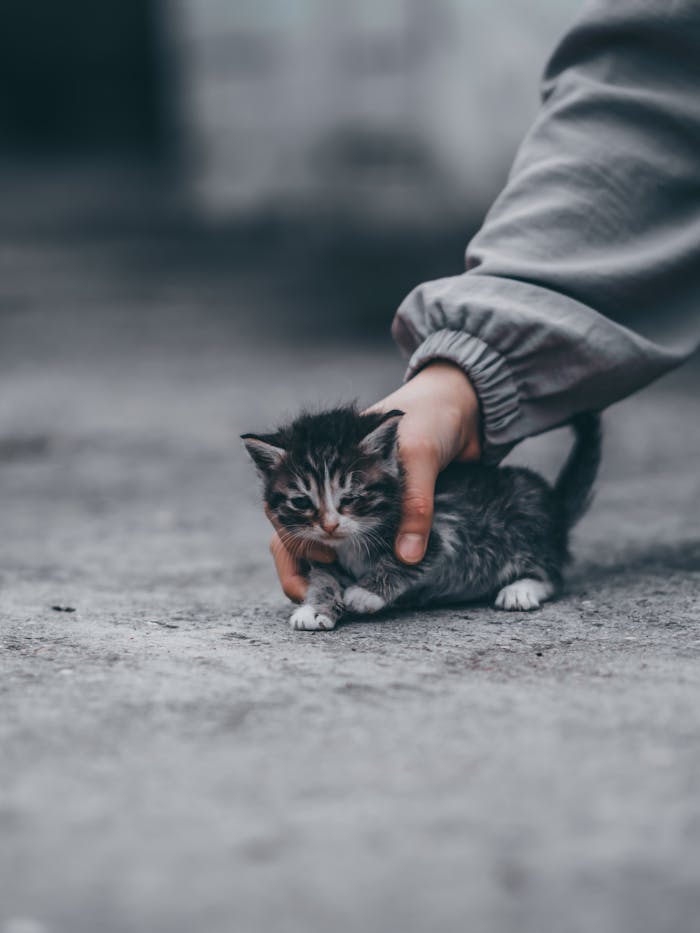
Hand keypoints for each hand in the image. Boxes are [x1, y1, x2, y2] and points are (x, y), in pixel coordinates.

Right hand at [268, 361, 480, 598]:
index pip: (284, 499)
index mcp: (325, 454)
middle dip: (294, 562)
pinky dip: (340, 561)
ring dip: (311, 564)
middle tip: (309, 594)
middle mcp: (329, 475)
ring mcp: (346, 491)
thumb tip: (407, 556)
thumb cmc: (432, 416)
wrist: (463, 405)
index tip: (325, 559)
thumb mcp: (421, 456)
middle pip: (289, 523)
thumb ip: (415, 504)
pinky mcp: (370, 505)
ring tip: (325, 592)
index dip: (295, 534)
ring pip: (310, 533)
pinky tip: (350, 581)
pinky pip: (343, 536)